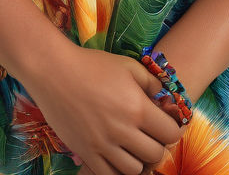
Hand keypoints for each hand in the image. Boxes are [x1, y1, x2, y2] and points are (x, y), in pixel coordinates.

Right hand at [23, 42, 184, 174]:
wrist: (55, 72)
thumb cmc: (92, 65)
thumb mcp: (128, 66)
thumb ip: (152, 83)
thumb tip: (165, 99)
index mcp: (137, 108)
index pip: (171, 133)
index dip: (173, 129)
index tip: (167, 124)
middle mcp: (123, 131)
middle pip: (155, 154)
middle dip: (158, 145)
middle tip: (150, 135)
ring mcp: (103, 145)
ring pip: (134, 170)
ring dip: (139, 160)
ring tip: (133, 146)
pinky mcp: (86, 153)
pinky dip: (118, 169)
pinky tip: (117, 155)